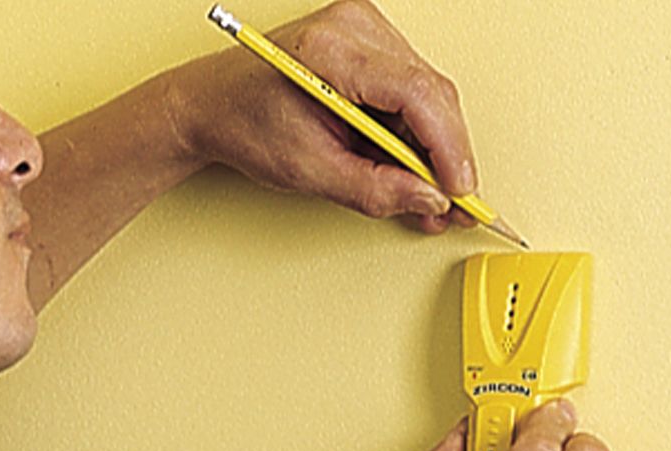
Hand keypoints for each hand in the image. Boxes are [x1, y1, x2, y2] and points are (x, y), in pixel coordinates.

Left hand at [170, 0, 478, 234]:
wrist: (210, 103)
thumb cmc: (243, 124)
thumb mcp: (307, 170)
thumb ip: (372, 189)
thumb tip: (427, 199)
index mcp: (331, 50)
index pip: (417, 94)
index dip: (448, 148)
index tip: (460, 190)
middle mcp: (353, 26)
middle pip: (430, 92)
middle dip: (445, 154)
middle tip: (453, 204)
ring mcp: (362, 27)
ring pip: (426, 92)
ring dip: (431, 146)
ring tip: (427, 193)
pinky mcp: (366, 40)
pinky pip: (410, 87)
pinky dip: (414, 129)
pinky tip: (410, 165)